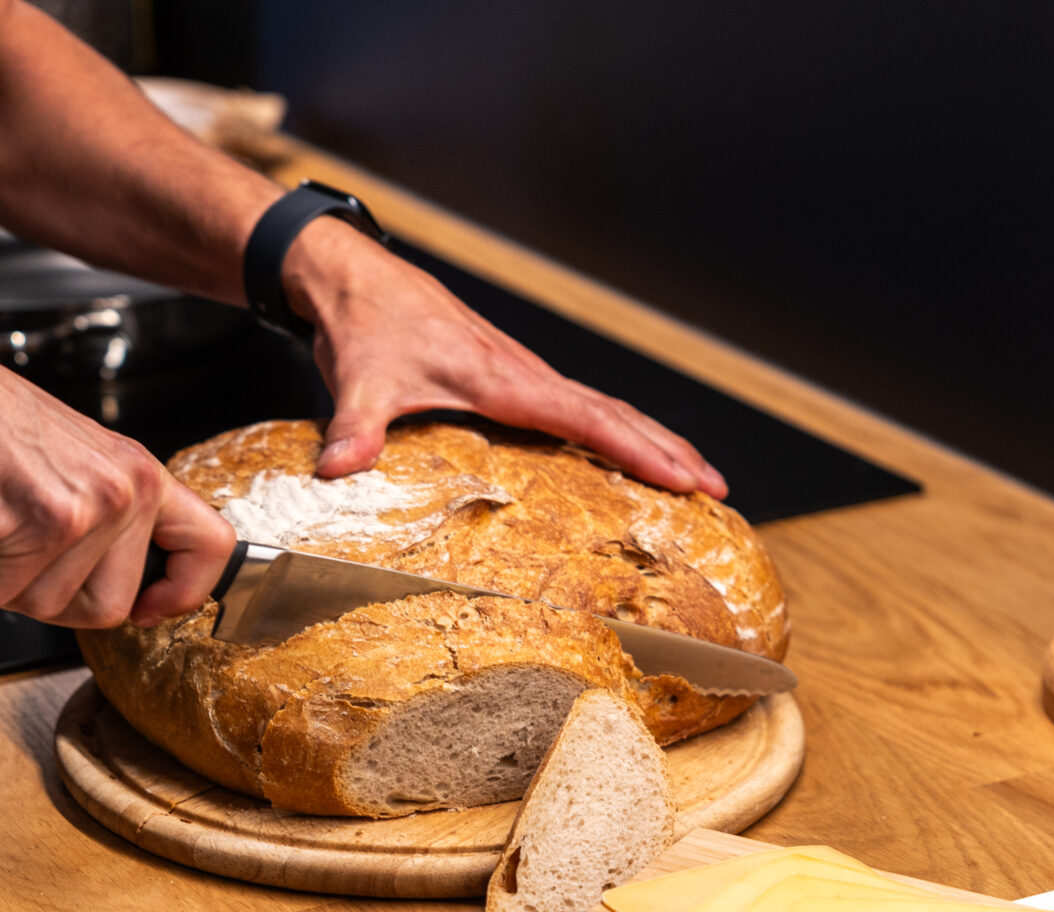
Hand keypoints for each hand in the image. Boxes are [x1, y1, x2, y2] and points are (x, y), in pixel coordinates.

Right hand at [0, 337, 234, 627]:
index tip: (149, 608)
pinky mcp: (44, 523)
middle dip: (50, 598)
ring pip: (50, 606)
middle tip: (11, 560)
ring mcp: (91, 507)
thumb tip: (122, 594)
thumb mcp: (76, 466)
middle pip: (110, 606)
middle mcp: (128, 489)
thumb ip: (108, 522)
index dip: (184, 591)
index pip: (210, 546)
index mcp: (142, 476)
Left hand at [284, 220, 728, 498]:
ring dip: (653, 441)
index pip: (588, 418)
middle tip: (717, 489)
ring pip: (604, 409)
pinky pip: (579, 409)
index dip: (639, 450)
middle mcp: (523, 374)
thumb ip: (354, 429)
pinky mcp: (510, 378)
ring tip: (695, 478)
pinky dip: (617, 433)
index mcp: (503, 377)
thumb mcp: (359, 380)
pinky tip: (629, 456)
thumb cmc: (365, 323)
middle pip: (616, 414)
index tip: (684, 476)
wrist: (354, 278)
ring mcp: (521, 375)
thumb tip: (337, 468)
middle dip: (670, 451)